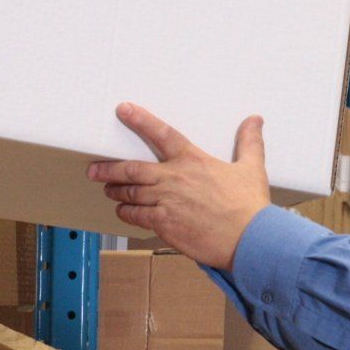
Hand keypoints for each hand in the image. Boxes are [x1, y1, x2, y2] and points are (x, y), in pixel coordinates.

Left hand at [89, 104, 270, 269]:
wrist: (248, 239)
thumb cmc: (250, 205)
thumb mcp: (252, 168)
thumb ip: (249, 142)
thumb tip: (255, 120)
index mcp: (192, 160)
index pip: (162, 133)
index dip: (141, 120)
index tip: (124, 110)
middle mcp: (174, 178)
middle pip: (132, 169)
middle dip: (109, 169)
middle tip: (94, 169)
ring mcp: (166, 202)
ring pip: (130, 193)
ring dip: (116, 192)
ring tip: (109, 191)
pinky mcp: (164, 224)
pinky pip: (136, 216)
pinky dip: (127, 214)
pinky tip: (123, 213)